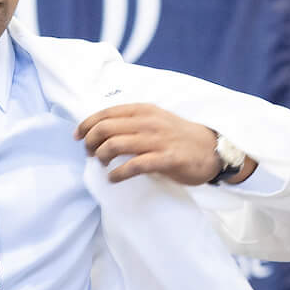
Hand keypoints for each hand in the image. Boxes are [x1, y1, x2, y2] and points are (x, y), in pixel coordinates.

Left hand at [76, 104, 248, 185]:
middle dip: (90, 142)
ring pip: (115, 144)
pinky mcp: (166, 159)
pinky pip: (134, 165)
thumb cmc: (178, 137)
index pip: (106, 113)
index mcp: (143, 110)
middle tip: (90, 154)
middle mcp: (148, 122)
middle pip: (105, 128)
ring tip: (102, 165)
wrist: (212, 149)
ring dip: (101, 157)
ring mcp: (157, 140)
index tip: (77, 136)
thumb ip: (132, 123)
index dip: (87, 125)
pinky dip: (118, 173)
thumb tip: (101, 134)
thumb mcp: (154, 121)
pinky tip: (113, 178)